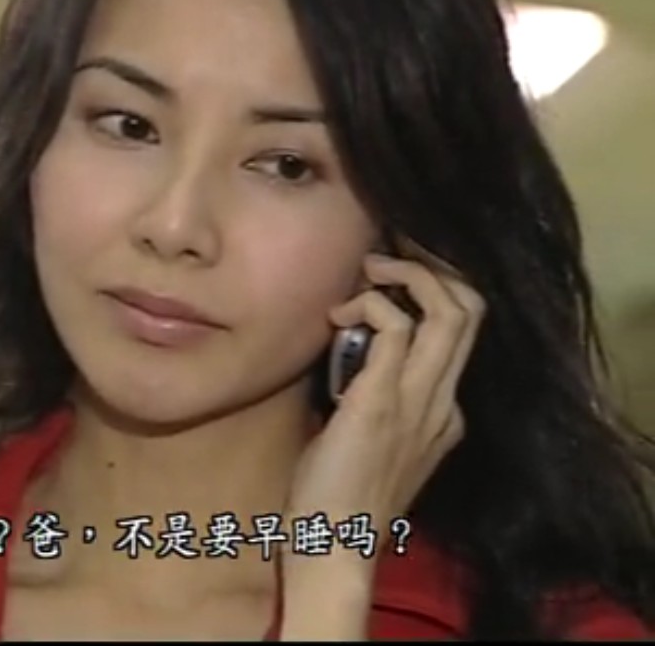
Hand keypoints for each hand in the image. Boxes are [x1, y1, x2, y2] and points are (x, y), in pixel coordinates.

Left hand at [279, 248, 485, 637]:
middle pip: (472, 311)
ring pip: (449, 312)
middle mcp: (443, 403)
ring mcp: (419, 402)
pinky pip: (394, 328)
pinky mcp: (381, 403)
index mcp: (444, 414)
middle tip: (385, 260)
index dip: (434, 292)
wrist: (334, 546)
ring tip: (368, 274)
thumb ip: (374, 397)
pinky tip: (339, 316)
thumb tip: (348, 354)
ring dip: (408, 277)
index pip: (463, 333)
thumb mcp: (371, 439)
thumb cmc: (340, 494)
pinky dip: (371, 306)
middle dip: (433, 269)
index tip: (391, 279)